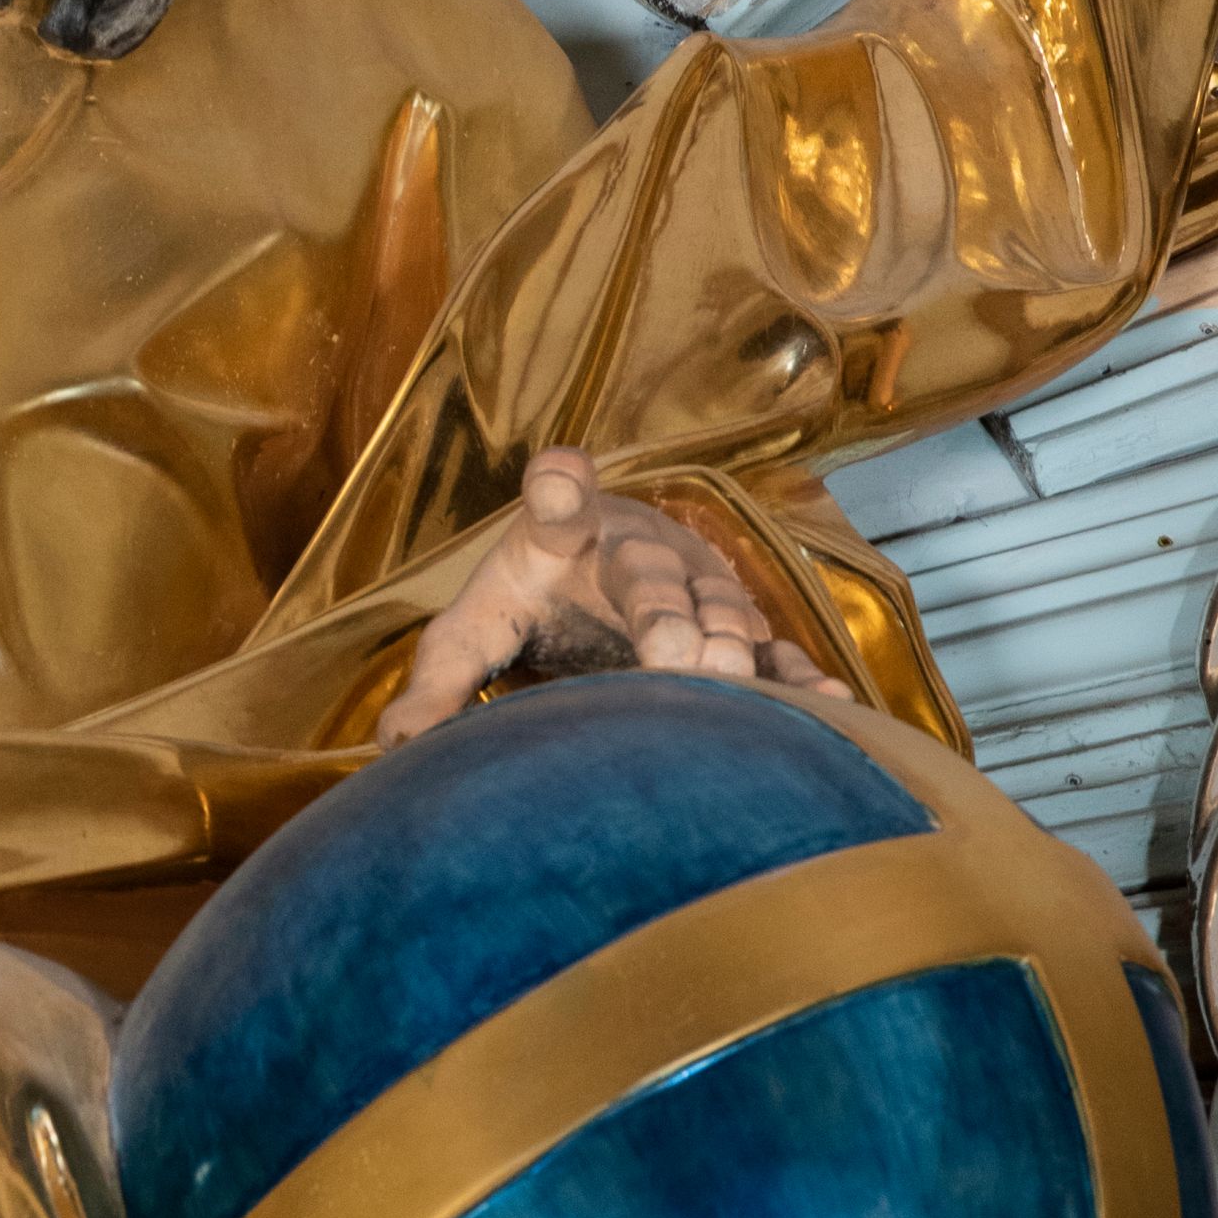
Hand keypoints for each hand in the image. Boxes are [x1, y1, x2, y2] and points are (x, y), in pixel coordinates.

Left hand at [376, 447, 843, 747]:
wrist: (603, 570)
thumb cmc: (528, 603)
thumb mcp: (475, 632)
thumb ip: (438, 683)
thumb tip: (393, 745)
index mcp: (559, 540)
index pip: (555, 508)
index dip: (558, 489)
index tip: (556, 472)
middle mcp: (635, 550)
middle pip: (650, 574)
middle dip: (662, 610)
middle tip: (672, 653)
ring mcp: (694, 582)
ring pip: (717, 607)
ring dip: (728, 644)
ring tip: (730, 683)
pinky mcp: (735, 622)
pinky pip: (771, 647)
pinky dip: (794, 673)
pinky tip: (824, 701)